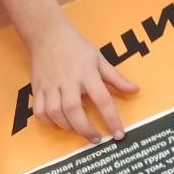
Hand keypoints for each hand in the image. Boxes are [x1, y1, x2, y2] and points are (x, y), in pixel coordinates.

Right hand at [26, 19, 137, 141]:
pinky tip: (58, 124)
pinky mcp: (37, 88)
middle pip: (75, 110)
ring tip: (79, 130)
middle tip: (96, 139)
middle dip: (86, 129)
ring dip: (68, 127)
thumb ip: (116, 78)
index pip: (103, 99)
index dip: (112, 118)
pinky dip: (47, 122)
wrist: (48, 34)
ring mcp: (50, 85)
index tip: (118, 134)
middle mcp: (68, 81)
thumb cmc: (76, 47)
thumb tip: (135, 90)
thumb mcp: (100, 59)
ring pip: (56, 113)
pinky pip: (39, 112)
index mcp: (87, 73)